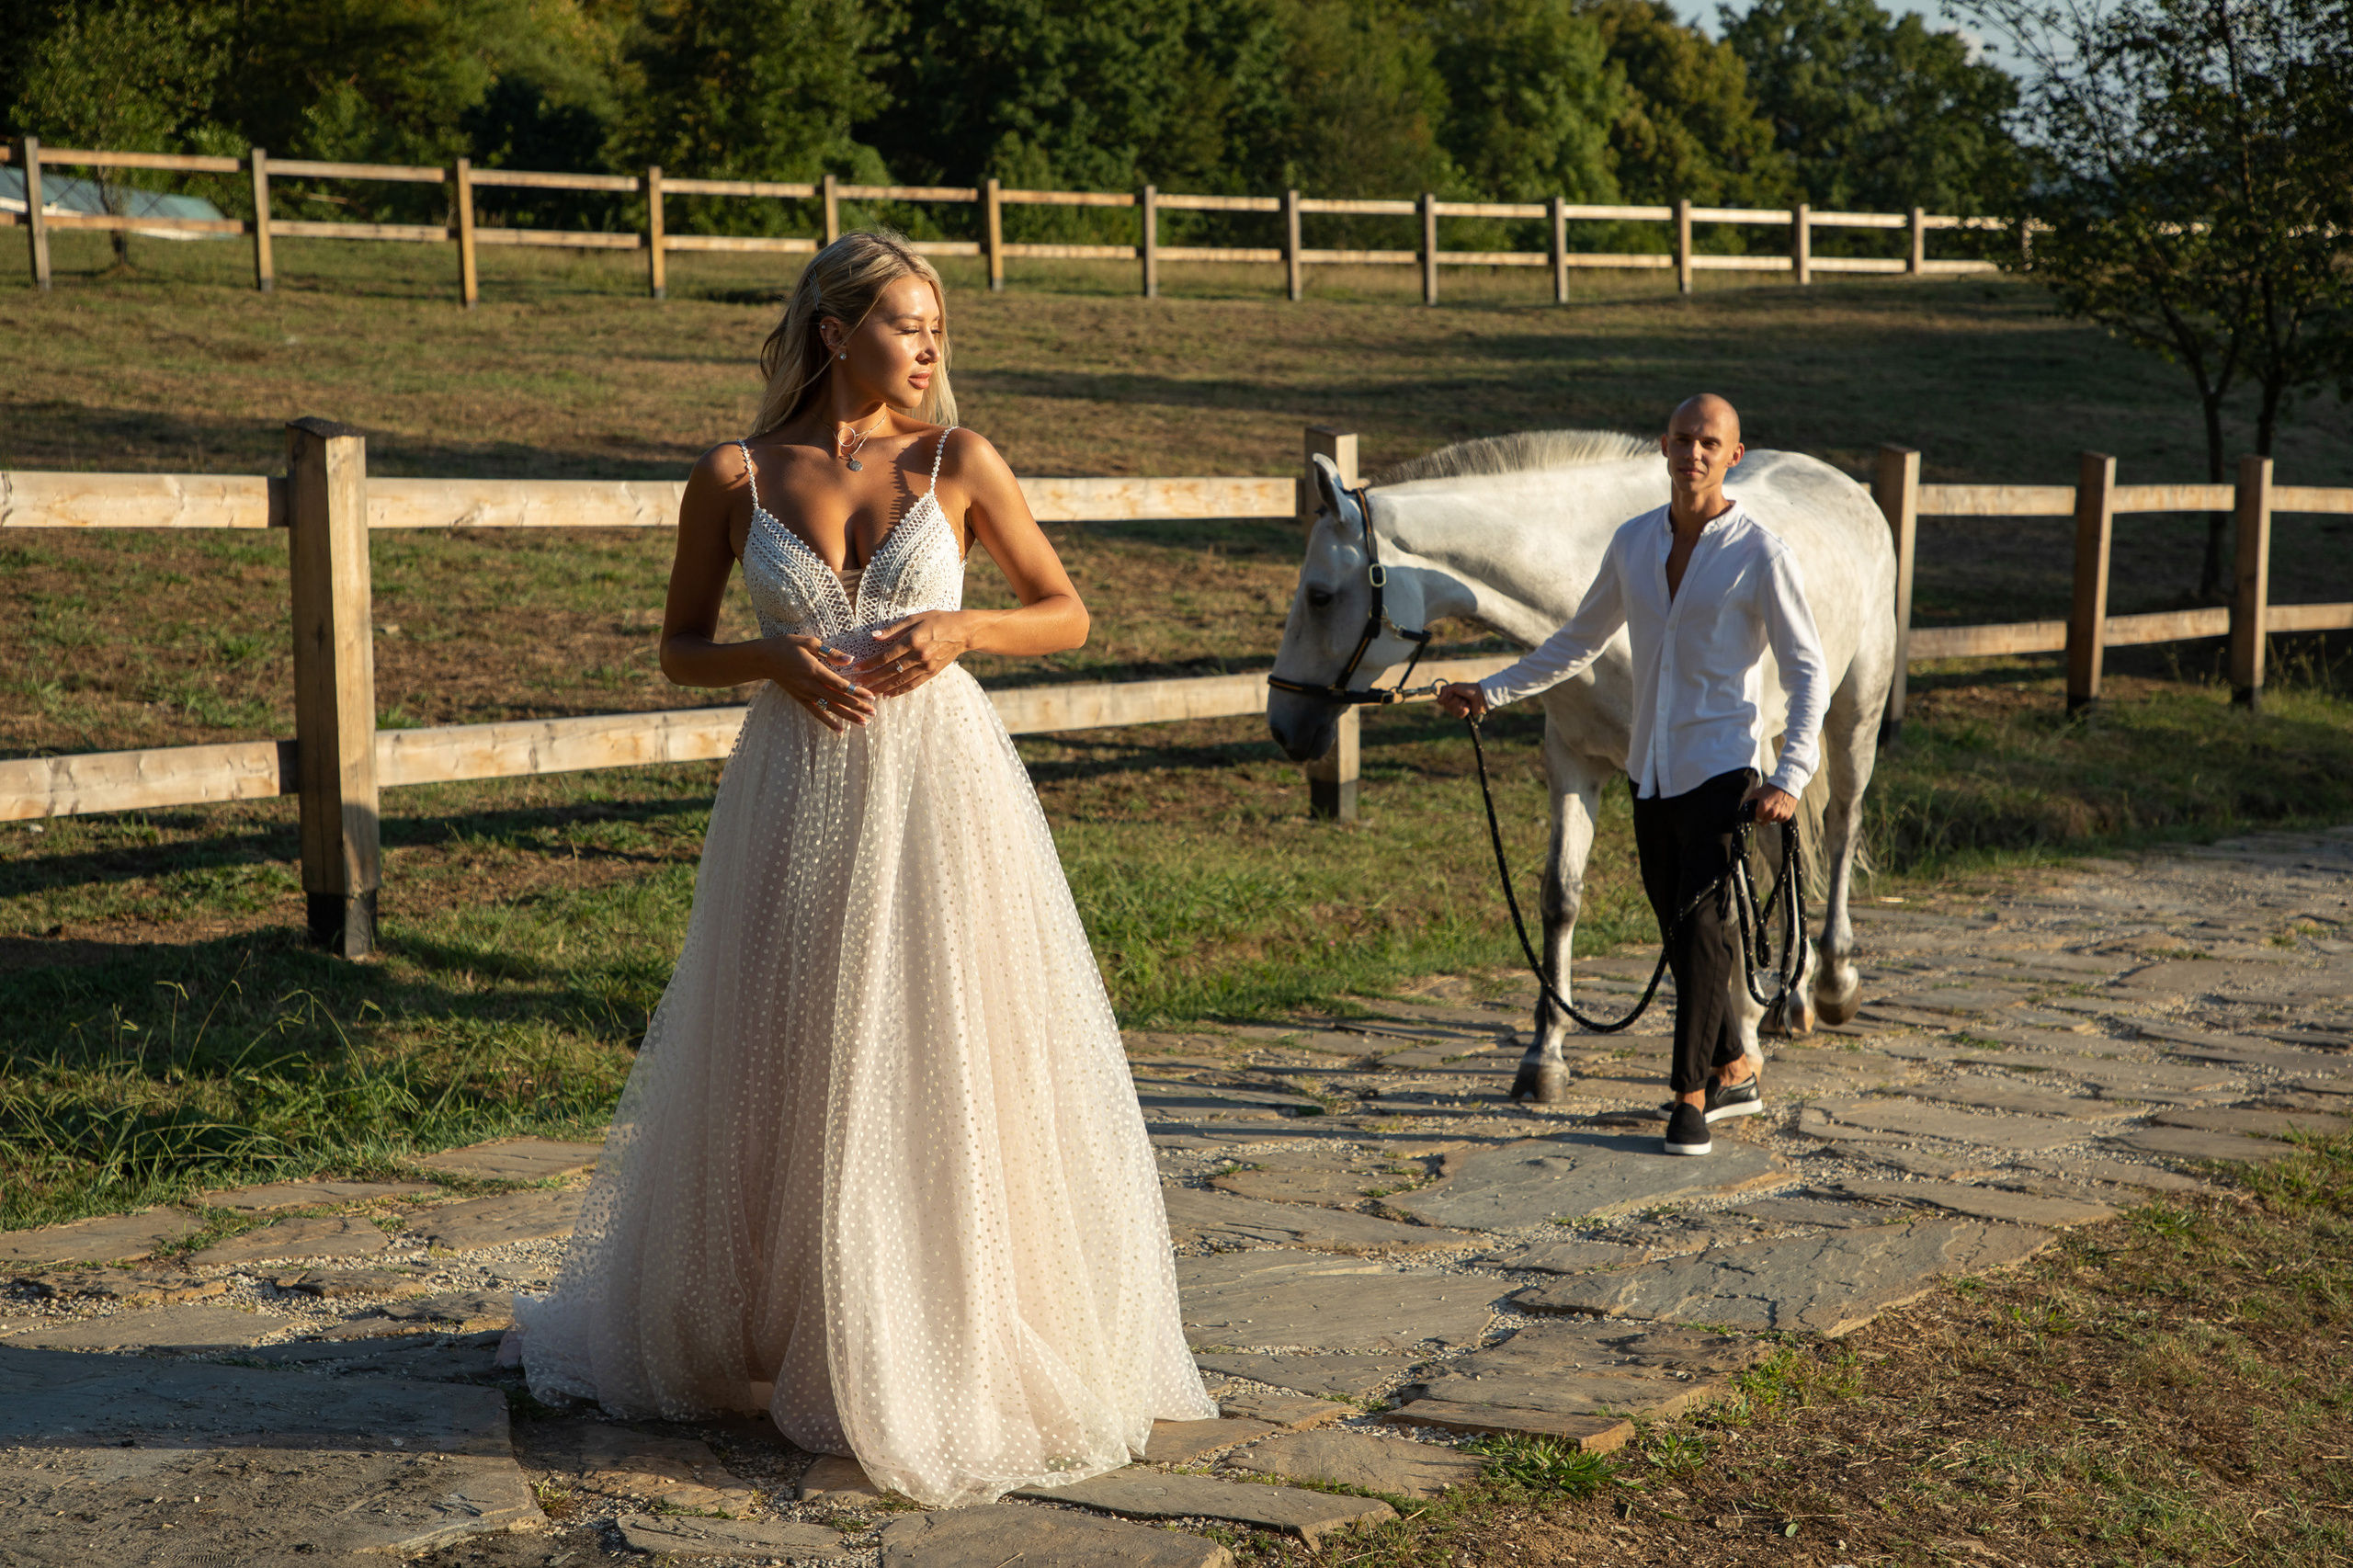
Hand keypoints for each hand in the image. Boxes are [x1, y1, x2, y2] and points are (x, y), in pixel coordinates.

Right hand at [765, 634, 873, 731]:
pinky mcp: (800, 699)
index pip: (840, 684)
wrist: (765, 658)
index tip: (871, 696)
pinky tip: (840, 730)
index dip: (856, 691)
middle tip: (874, 713)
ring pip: (830, 708)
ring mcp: (805, 694)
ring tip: (864, 723)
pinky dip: (828, 722)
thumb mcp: (809, 642)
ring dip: (848, 716)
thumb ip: (830, 653)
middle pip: (838, 699)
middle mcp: (810, 685)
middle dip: (857, 706)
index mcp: (815, 670)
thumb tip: (850, 660)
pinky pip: (816, 713)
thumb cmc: (788, 645)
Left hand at [851, 610, 972, 697]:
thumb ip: (894, 628)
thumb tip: (874, 636)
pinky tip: (888, 695)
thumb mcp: (915, 618)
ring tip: (869, 692)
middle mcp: (919, 655)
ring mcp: (927, 666)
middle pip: (890, 670)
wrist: (963, 631)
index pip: (886, 656)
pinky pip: (913, 684)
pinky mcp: (932, 672)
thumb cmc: (938, 620)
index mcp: (913, 640)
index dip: (870, 663)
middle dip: (872, 678)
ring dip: (883, 687)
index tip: (858, 668)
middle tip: (857, 684)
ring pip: (900, 680)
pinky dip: (900, 691)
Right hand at [1434, 682, 1488, 718]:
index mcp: (1448, 695)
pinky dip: (1464, 711)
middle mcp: (1450, 703)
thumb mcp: (1456, 686)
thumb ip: (1445, 690)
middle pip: (1446, 707)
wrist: (1481, 695)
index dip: (1446, 698)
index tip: (1452, 693)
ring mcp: (1456, 709)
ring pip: (1452, 711)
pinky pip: (1458, 715)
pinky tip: (1468, 707)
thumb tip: (1438, 700)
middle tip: (1462, 697)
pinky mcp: (1462, 714)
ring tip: (1466, 701)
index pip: (1440, 701)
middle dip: (1456, 701)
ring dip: (1461, 705)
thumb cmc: (1469, 689)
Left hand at [1742, 782, 1797, 823]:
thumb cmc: (1770, 789)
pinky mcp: (1787, 816)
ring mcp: (1781, 815)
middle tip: (1764, 811)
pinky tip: (1779, 809)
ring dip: (1771, 817)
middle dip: (1762, 817)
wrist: (1787, 785)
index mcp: (1764, 807)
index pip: (1757, 818)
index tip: (1757, 812)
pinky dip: (1778, 817)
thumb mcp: (1757, 792)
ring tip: (1773, 808)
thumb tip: (1743, 809)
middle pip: (1764, 822)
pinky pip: (1780, 820)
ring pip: (1772, 821)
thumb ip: (1748, 801)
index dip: (1756, 815)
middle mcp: (1772, 812)